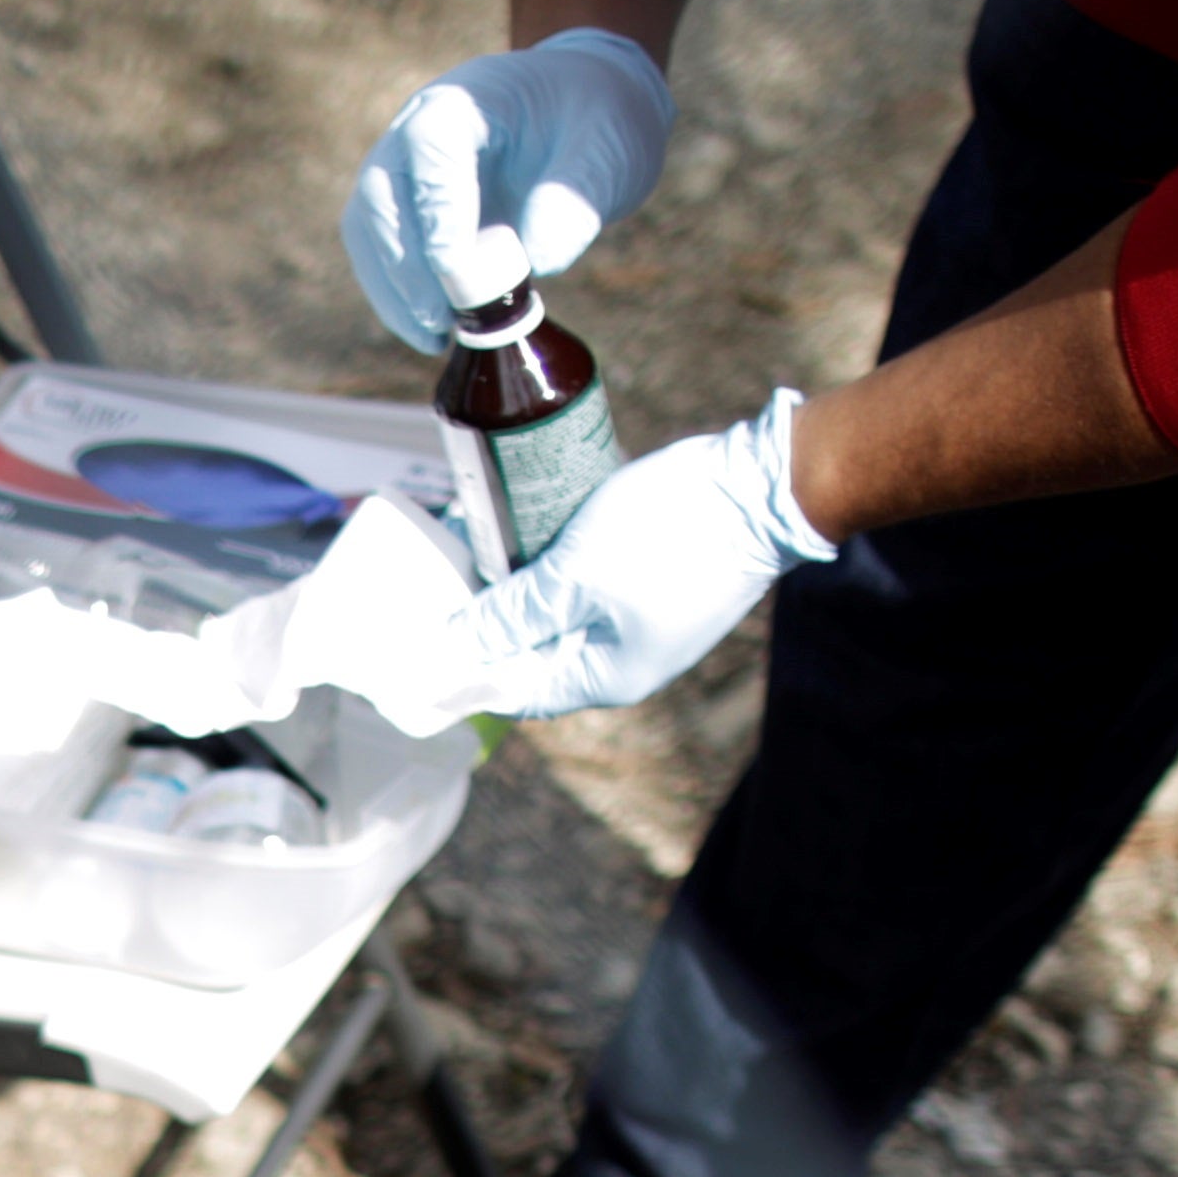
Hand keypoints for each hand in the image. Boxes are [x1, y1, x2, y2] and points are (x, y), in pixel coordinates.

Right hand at [341, 32, 675, 350]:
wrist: (580, 114)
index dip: (437, 209)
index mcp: (468, 99)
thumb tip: (538, 258)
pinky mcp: (403, 208)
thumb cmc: (595, 121)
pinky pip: (378, 252)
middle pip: (380, 191)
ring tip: (434, 335)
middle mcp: (418, 127)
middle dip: (405, 262)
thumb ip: (576, 200)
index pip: (430, 144)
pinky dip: (397, 295)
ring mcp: (403, 168)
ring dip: (392, 287)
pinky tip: (432, 330)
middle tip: (440, 318)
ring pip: (366, 227)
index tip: (459, 269)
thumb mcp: (609, 149)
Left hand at [455, 390, 834, 718]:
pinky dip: (549, 571)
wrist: (764, 485)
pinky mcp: (652, 583)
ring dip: (513, 594)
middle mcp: (623, 661)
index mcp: (604, 677)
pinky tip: (520, 540)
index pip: (512, 691)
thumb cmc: (674, 532)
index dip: (460, 672)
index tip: (413, 649)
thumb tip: (457, 648)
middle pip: (532, 655)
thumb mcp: (576, 575)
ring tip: (465, 559)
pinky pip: (584, 590)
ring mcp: (641, 622)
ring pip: (557, 618)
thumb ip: (514, 615)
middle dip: (482, 627)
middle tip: (432, 591)